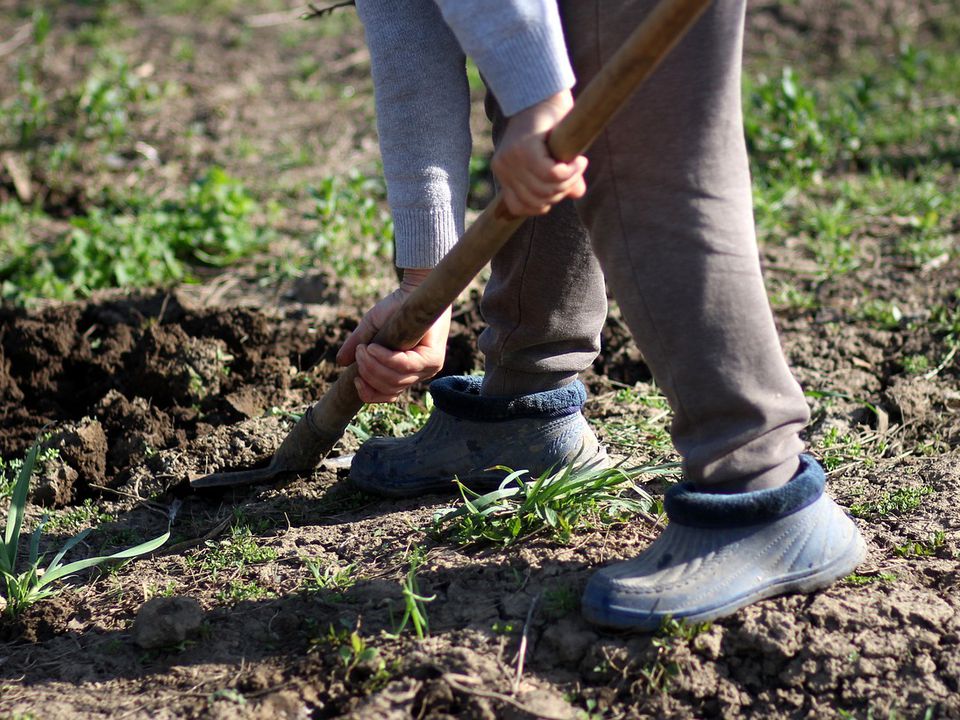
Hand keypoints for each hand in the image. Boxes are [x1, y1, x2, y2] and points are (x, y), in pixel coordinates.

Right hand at [336, 268, 450, 402]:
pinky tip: (373, 347)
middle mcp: (419, 374)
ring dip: (372, 365)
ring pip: (395, 380)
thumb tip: (340, 362)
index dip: (369, 393)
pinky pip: (404, 367)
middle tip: (359, 353)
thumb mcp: (371, 328)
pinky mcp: (433, 359)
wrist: (413, 289)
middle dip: (367, 373)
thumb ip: (357, 345)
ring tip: (364, 348)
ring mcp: (428, 368)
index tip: (356, 379)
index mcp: (405, 373)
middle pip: (389, 389)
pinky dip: (385, 358)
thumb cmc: (395, 307)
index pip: (388, 396)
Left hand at [491, 90, 587, 216]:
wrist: (544, 92)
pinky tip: (578, 162)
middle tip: (575, 174)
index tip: (560, 187)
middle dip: (561, 192)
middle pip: (536, 201)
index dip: (544, 205)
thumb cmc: (550, 124)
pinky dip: (570, 172)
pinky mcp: (525, 149)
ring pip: (545, 189)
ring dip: (568, 181)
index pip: (519, 207)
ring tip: (578, 166)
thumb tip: (577, 194)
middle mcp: (503, 168)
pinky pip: (551, 175)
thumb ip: (561, 179)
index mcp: (504, 173)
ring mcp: (511, 159)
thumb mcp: (553, 156)